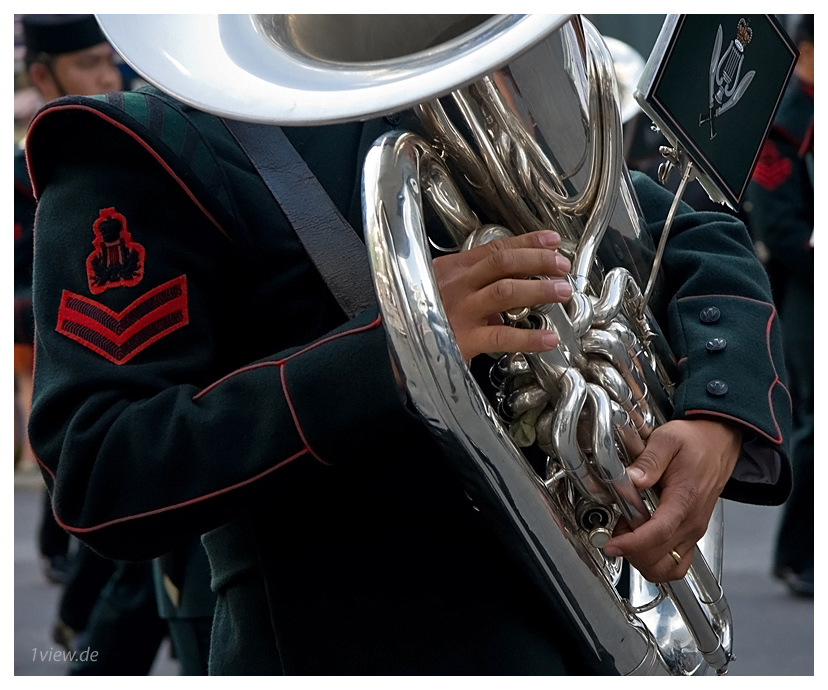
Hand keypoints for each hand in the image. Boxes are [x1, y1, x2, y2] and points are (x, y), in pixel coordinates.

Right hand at [432, 230, 571, 360]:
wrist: (396, 347)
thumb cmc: (421, 317)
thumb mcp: (442, 289)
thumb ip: (474, 283)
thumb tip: (513, 282)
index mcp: (453, 270)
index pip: (495, 249)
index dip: (528, 243)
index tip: (551, 241)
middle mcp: (456, 286)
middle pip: (502, 263)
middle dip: (538, 261)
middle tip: (561, 266)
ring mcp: (460, 311)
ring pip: (505, 291)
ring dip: (539, 289)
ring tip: (562, 292)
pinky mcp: (463, 339)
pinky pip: (501, 336)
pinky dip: (528, 337)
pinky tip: (548, 338)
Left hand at [603, 417, 741, 581]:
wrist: (717, 442)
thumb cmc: (694, 442)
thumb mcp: (668, 439)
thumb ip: (649, 460)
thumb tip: (632, 478)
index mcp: (685, 499)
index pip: (659, 532)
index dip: (632, 544)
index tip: (612, 545)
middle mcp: (692, 521)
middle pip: (661, 558)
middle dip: (632, 552)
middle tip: (614, 534)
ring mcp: (693, 531)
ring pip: (670, 568)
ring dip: (644, 561)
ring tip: (626, 540)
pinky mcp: (692, 533)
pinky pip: (677, 564)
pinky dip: (657, 562)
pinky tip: (641, 543)